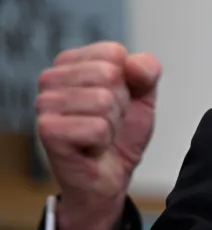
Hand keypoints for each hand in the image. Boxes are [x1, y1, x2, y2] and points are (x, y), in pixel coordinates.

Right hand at [35, 41, 160, 229]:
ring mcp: (45, 105)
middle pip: (109, 75)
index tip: (118, 99)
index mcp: (72, 62)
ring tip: (100, 134)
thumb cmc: (121, 133)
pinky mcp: (47, 131)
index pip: (113, 52)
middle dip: (121, 103)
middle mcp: (51, 79)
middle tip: (108, 120)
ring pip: (103, 100)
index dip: (128, 80)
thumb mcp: (144, 95)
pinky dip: (103, 140)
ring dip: (112, 123)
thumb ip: (147, 70)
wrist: (110, 176)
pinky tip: (91, 147)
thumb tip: (132, 63)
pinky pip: (96, 127)